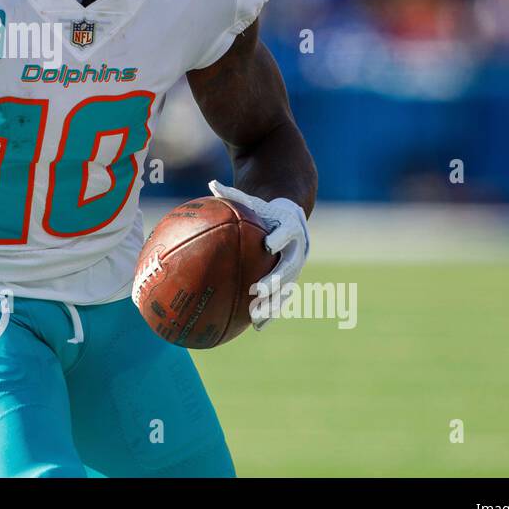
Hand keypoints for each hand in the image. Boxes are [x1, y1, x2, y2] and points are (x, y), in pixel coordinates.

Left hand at [207, 181, 310, 329]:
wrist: (291, 218)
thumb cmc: (265, 209)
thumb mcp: (253, 199)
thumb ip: (234, 194)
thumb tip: (211, 182)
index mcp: (290, 227)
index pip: (287, 232)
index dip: (279, 239)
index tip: (268, 245)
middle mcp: (297, 249)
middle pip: (289, 266)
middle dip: (274, 280)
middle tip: (258, 289)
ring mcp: (296, 266)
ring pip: (287, 288)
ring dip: (273, 303)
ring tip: (256, 316)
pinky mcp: (291, 279)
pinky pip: (282, 298)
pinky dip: (271, 312)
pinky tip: (256, 326)